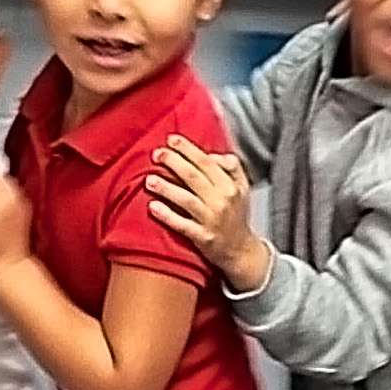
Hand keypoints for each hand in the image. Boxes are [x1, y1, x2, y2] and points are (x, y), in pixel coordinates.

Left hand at [144, 136, 269, 289]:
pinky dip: (167, 216)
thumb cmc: (236, 215)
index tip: (172, 139)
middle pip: (194, 177)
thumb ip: (231, 168)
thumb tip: (213, 155)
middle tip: (156, 154)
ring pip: (186, 199)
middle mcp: (222, 200)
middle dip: (173, 162)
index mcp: (230, 185)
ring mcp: (211, 220)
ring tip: (149, 180)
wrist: (240, 250)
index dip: (188, 149)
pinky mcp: (202, 237)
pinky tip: (153, 207)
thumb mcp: (242, 188)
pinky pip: (183, 225)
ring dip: (166, 188)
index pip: (206, 162)